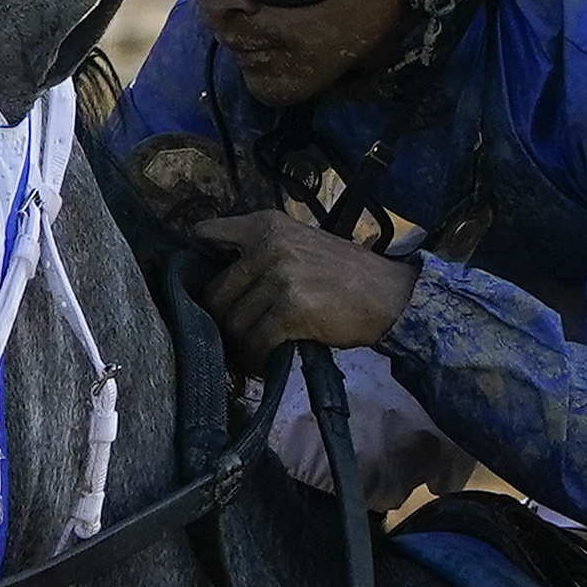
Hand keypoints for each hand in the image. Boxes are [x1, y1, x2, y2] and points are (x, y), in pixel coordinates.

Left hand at [186, 212, 416, 358]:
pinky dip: (258, 359)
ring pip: (235, 322)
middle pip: (216, 293)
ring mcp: (280, 276)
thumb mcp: (300, 243)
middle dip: (224, 321)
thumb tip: (219, 281)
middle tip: (238, 336)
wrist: (389, 295)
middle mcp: (269, 245)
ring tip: (256, 352)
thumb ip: (261, 250)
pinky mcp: (292, 309)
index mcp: (266, 224)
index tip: (204, 291)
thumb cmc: (345, 274)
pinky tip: (267, 362)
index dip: (197, 266)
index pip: (208, 235)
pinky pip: (257, 342)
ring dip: (243, 345)